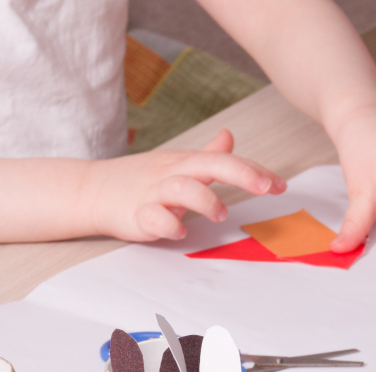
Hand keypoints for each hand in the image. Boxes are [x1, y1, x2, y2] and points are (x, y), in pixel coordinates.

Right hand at [85, 129, 285, 241]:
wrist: (93, 190)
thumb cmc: (141, 179)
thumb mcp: (177, 162)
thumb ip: (208, 155)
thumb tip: (230, 137)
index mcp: (187, 162)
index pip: (227, 161)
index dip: (255, 171)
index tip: (281, 185)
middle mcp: (173, 174)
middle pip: (210, 165)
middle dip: (241, 173)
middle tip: (266, 187)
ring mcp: (154, 193)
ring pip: (183, 188)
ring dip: (205, 200)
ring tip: (221, 214)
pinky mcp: (136, 214)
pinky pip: (153, 218)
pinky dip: (168, 224)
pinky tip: (180, 231)